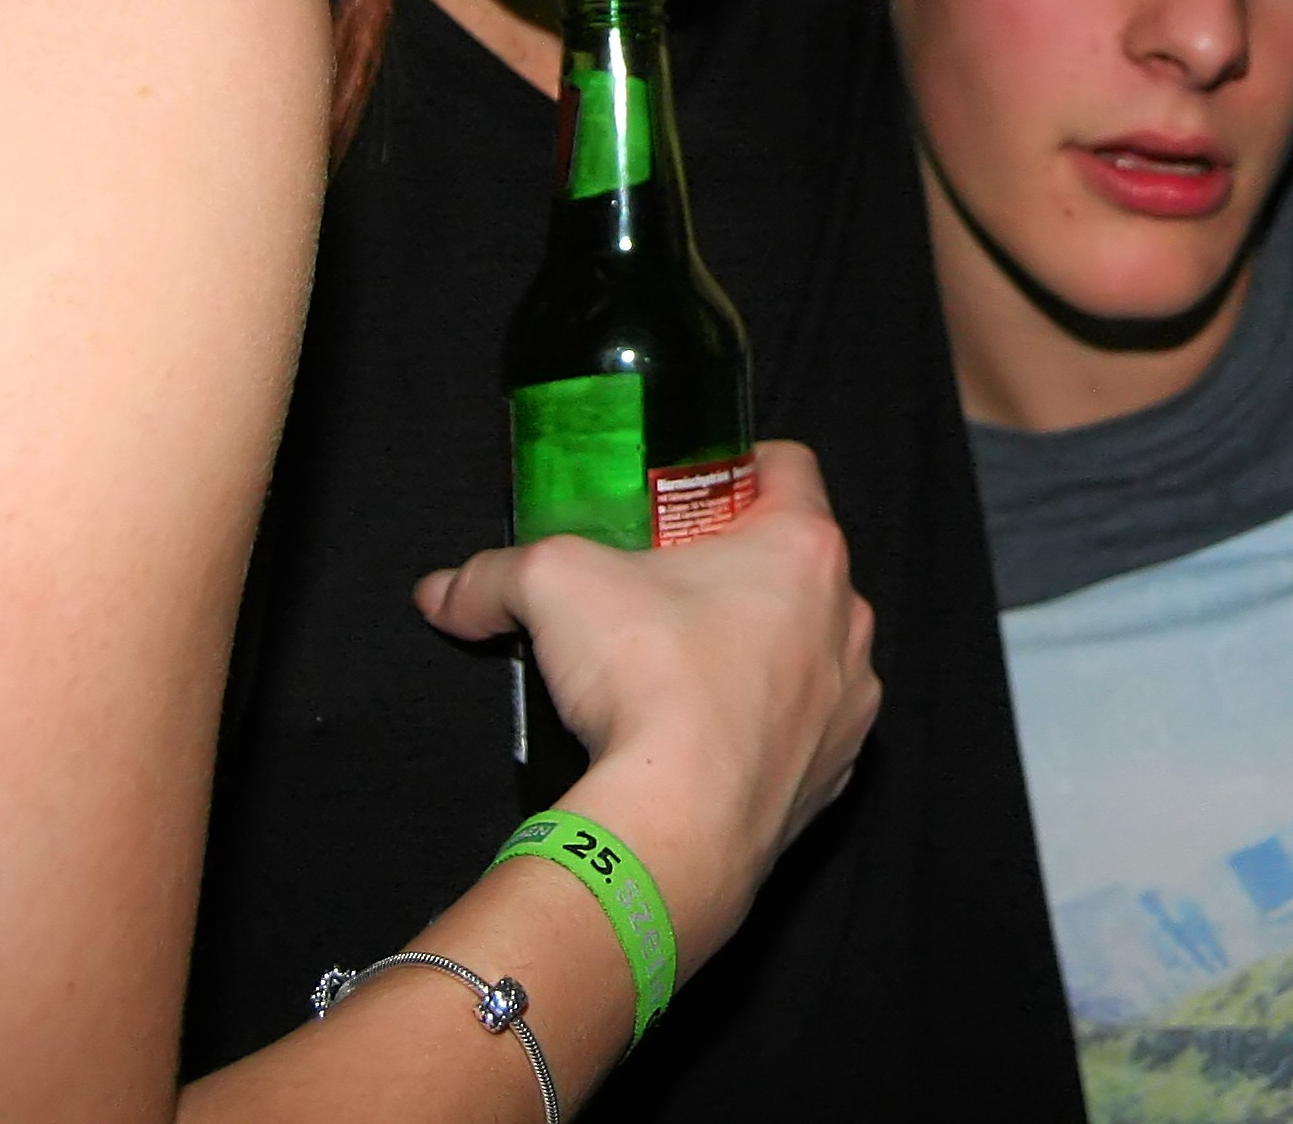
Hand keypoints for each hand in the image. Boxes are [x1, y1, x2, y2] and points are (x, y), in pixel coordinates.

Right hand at [416, 441, 879, 960]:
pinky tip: (704, 737)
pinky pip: (804, 727)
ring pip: (807, 646)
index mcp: (803, 548)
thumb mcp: (550, 587)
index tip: (691, 488)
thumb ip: (492, 576)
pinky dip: (763, 723)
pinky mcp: (834, 770)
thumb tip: (443, 592)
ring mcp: (849, 700)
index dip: (738, 465)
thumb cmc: (646, 682)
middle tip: (666, 583)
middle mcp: (846, 617)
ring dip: (759, 647)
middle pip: (794, 563)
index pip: (788, 465)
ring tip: (683, 668)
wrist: (677, 828)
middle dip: (735, 566)